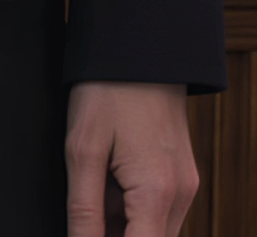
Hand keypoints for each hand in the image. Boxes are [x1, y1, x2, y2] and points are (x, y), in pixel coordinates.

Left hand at [66, 81, 197, 235]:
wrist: (140, 49)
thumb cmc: (107, 90)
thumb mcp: (82, 148)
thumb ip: (84, 208)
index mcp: (157, 193)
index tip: (85, 235)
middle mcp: (180, 197)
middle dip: (112, 234)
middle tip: (85, 206)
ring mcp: (184, 187)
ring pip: (151, 229)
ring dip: (120, 223)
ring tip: (95, 181)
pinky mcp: (181, 176)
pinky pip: (156, 209)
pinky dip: (130, 207)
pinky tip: (107, 179)